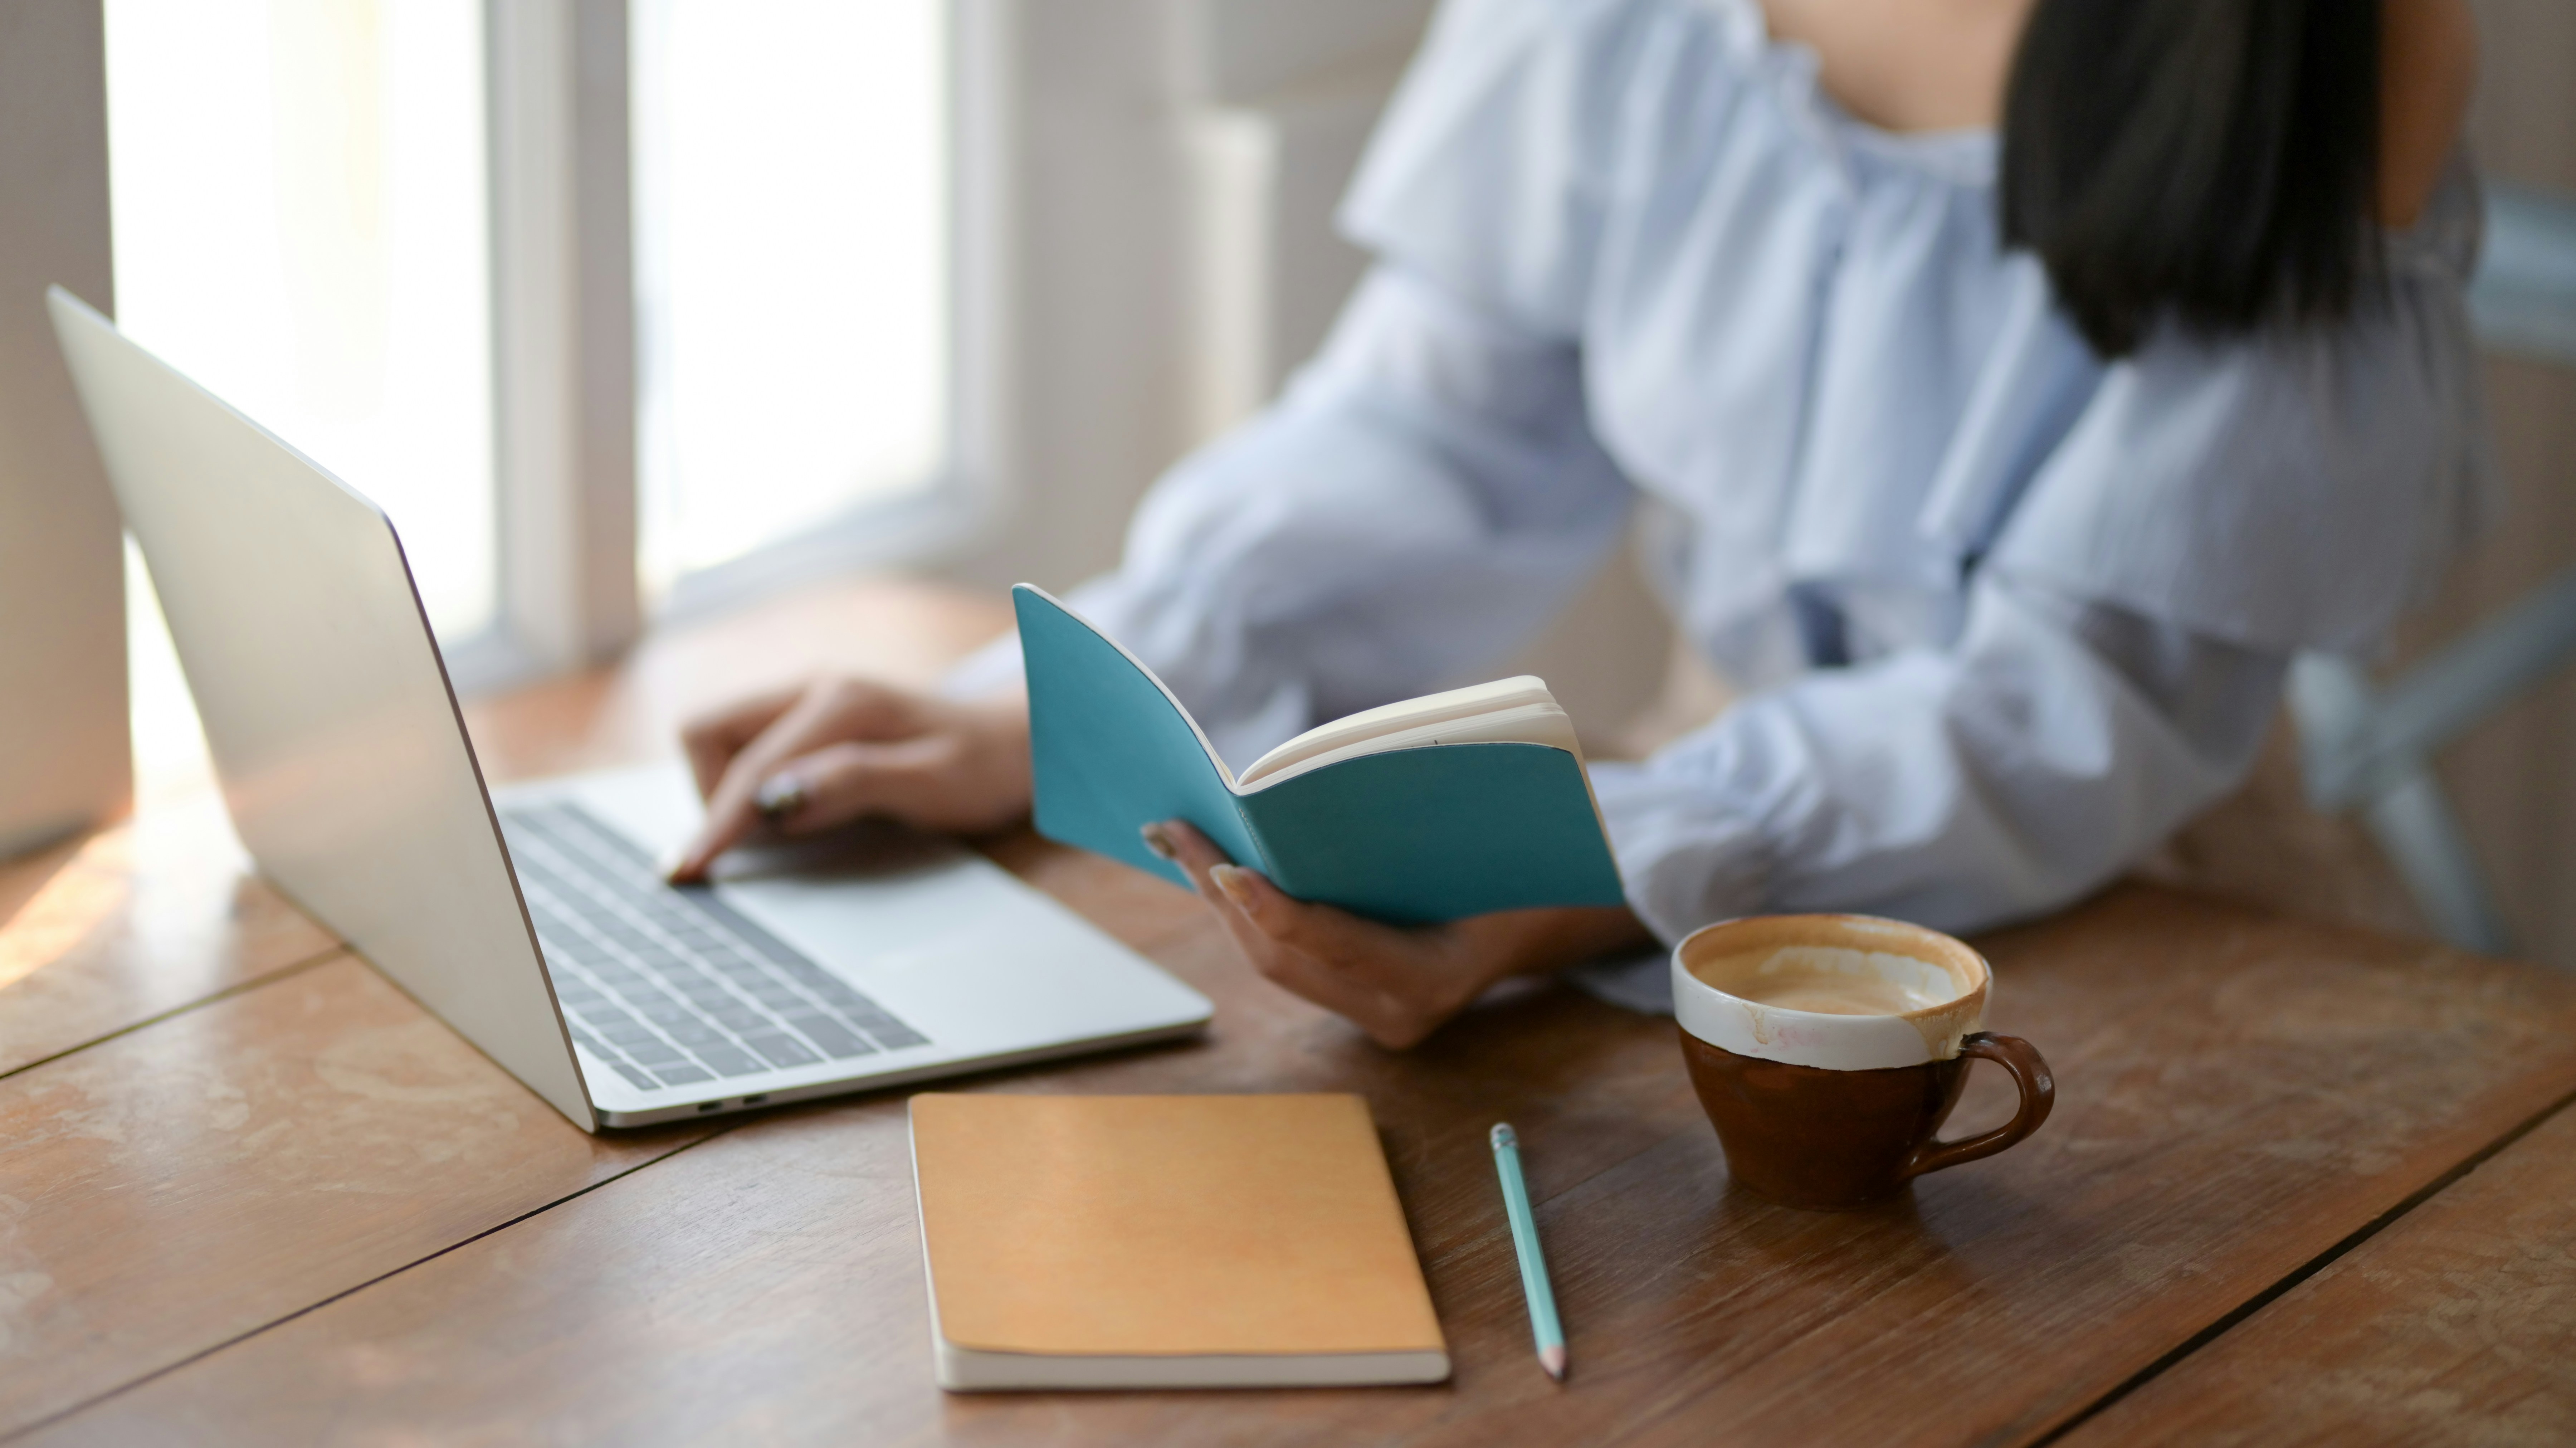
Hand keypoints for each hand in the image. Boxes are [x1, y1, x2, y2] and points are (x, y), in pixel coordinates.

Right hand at [666, 678, 1032, 881]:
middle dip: (711, 792)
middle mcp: (813, 688)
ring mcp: (808, 698)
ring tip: (783, 827)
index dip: (715, 823)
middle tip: (758, 843)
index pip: (750, 767)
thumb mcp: (932, 784)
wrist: (1020, 740)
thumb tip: (777, 799)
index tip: (685, 871)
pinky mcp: (808, 718)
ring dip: (729, 787)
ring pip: (720, 736)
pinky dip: (747, 782)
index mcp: (840, 701)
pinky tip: (787, 811)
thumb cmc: (985, 767)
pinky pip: (746, 745)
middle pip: (708, 730)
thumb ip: (853, 783)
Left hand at [1145, 818, 1650, 1048]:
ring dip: (1223, 904)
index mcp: (1434, 978)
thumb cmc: (1516, 861)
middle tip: (1176, 832)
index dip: (1278, 910)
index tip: (1230, 869)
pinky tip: (1215, 870)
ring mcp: (1374, 1018)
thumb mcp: (1481, 836)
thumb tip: (1313, 783)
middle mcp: (1398, 1014)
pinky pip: (1286, 959)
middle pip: (1284, 960)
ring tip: (1180, 842)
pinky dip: (1247, 914)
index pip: (1337, 945)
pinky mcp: (1355, 1006)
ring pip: (1274, 964)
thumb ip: (1413, 820)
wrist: (1544, 915)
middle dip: (1225, 896)